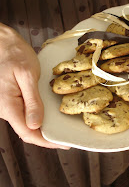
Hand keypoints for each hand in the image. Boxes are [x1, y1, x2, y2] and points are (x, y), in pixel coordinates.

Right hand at [0, 23, 68, 148]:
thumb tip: (36, 125)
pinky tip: (46, 116)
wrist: (3, 43)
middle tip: (64, 137)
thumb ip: (32, 101)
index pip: (28, 133)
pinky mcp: (9, 100)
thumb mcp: (28, 75)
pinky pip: (22, 114)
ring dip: (41, 128)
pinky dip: (35, 118)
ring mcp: (5, 106)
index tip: (63, 143)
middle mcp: (4, 109)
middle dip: (45, 137)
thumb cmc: (15, 55)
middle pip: (26, 131)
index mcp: (8, 106)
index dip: (46, 141)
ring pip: (24, 123)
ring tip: (59, 128)